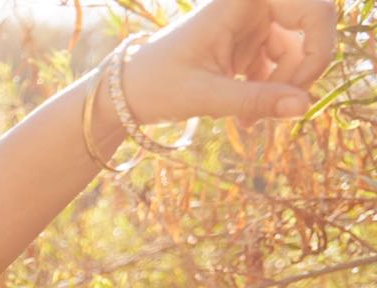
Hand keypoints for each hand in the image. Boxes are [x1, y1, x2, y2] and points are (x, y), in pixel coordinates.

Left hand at [127, 0, 336, 125]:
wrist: (124, 92)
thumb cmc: (155, 85)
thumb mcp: (205, 96)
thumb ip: (255, 100)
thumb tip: (304, 106)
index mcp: (241, 0)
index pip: (313, 7)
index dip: (319, 45)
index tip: (301, 84)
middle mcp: (252, 4)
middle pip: (310, 30)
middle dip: (299, 72)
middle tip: (280, 108)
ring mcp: (253, 22)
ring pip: (295, 51)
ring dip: (280, 88)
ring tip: (248, 120)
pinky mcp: (249, 42)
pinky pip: (279, 63)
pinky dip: (269, 90)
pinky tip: (245, 117)